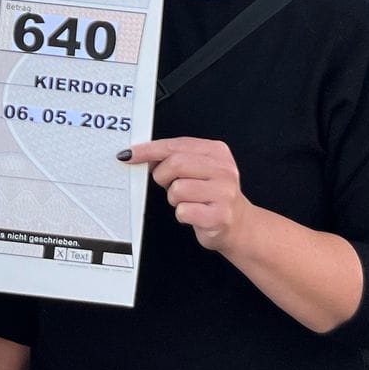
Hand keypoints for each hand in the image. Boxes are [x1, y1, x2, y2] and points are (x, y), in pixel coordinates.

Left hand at [123, 137, 247, 253]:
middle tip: (167, 183)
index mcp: (217, 152)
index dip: (149, 150)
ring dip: (174, 198)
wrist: (239, 224)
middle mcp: (224, 170)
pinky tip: (194, 214)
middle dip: (162, 175)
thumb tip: (143, 155)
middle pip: (175, 164)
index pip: (176, 145)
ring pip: (177, 189)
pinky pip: (183, 211)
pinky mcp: (220, 216)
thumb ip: (176, 158)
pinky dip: (182, 214)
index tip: (129, 154)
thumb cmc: (212, 194)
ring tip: (188, 200)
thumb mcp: (199, 169)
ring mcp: (224, 193)